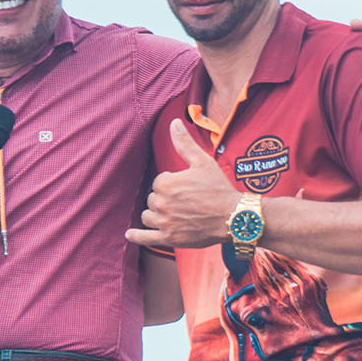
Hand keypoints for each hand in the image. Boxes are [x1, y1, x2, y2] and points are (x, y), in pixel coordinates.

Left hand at [126, 120, 240, 248]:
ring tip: (170, 214)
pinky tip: (129, 234)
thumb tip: (174, 122)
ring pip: (148, 216)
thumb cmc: (218, 188)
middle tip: (185, 202)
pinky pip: (146, 238)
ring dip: (156, 214)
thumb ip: (184, 143)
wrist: (232, 216)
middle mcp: (161, 203)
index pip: (158, 183)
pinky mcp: (169, 238)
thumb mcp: (202, 162)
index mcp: (165, 183)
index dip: (172, 184)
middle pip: (152, 200)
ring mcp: (164, 222)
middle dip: (165, 199)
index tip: (187, 188)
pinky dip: (136, 236)